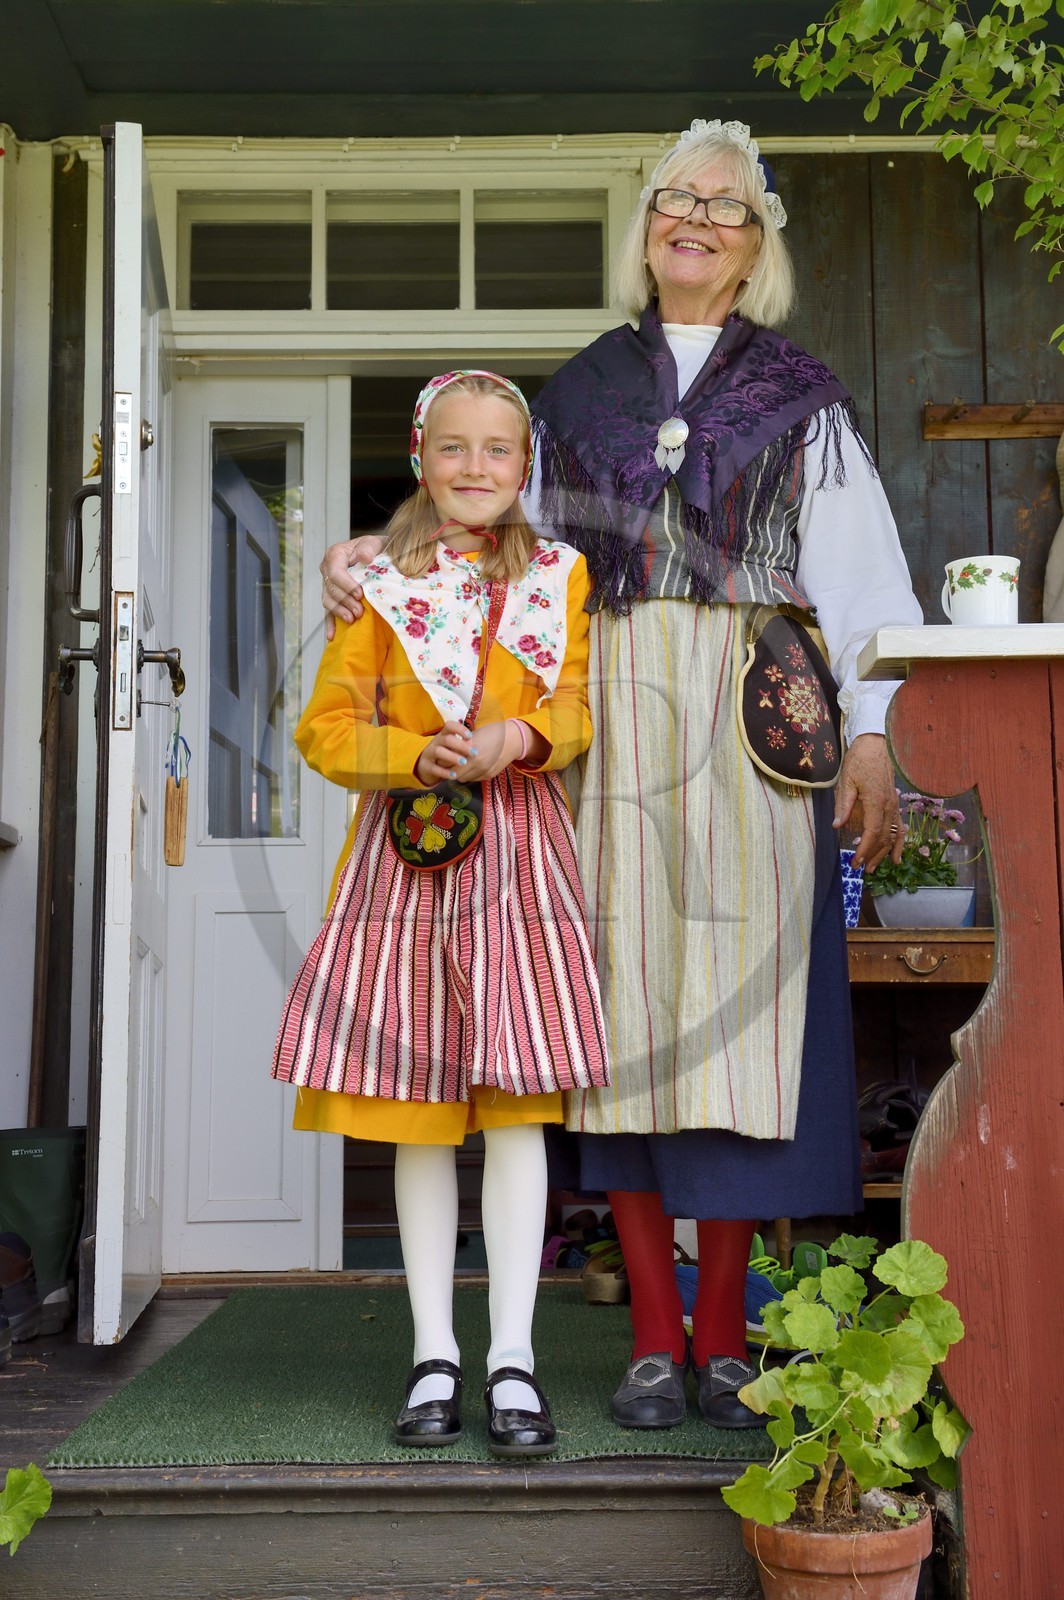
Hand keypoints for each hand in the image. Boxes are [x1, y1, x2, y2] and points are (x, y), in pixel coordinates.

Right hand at [320, 534, 385, 638]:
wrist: (379, 555)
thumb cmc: (376, 548)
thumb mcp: (374, 543)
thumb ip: (368, 547)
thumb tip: (364, 557)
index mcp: (335, 555)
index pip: (335, 572)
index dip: (346, 585)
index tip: (360, 594)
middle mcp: (328, 570)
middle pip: (331, 589)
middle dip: (345, 602)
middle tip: (360, 612)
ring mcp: (328, 585)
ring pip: (328, 601)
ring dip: (339, 612)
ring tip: (353, 620)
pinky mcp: (334, 598)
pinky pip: (328, 612)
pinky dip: (330, 624)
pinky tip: (332, 636)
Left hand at [415, 721, 524, 786]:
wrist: (513, 739)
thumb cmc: (491, 733)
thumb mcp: (473, 736)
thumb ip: (460, 745)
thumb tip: (447, 752)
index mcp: (469, 749)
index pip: (448, 763)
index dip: (443, 762)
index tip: (443, 758)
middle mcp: (476, 762)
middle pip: (454, 774)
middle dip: (450, 771)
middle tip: (450, 765)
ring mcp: (483, 770)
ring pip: (463, 779)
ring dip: (460, 774)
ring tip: (461, 766)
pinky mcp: (489, 775)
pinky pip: (474, 779)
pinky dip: (470, 775)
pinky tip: (472, 767)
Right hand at [415, 722, 475, 785]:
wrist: (425, 767)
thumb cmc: (445, 755)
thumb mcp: (453, 748)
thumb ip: (463, 746)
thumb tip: (474, 748)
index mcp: (443, 735)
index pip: (449, 726)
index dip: (459, 729)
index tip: (470, 736)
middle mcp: (435, 742)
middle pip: (447, 739)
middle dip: (461, 745)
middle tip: (474, 753)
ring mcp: (429, 753)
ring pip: (438, 751)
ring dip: (452, 756)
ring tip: (464, 762)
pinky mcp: (426, 766)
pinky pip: (434, 768)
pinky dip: (445, 772)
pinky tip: (454, 775)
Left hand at [833, 733, 903, 873]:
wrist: (876, 744)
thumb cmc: (860, 759)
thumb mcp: (846, 779)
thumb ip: (843, 804)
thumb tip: (837, 825)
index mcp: (876, 801)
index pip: (873, 832)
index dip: (865, 849)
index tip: (855, 861)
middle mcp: (889, 805)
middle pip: (884, 837)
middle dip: (872, 855)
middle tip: (860, 869)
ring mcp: (894, 805)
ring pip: (893, 835)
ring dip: (884, 853)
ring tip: (873, 867)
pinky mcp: (895, 803)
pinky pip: (900, 827)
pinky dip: (899, 843)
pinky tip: (897, 857)